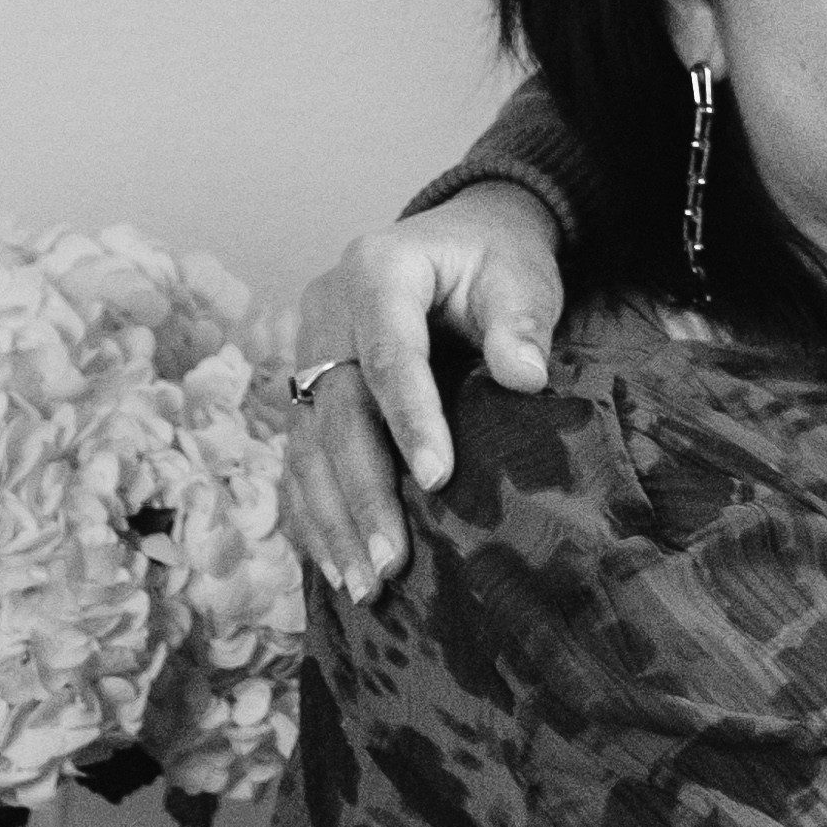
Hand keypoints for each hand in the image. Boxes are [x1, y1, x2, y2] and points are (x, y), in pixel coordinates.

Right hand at [277, 191, 567, 599]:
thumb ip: (521, 321)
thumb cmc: (494, 259)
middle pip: (336, 414)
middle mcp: (325, 312)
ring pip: (307, 448)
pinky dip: (317, 516)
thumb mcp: (520, 274)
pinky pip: (301, 461)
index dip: (410, 420)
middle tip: (392, 563)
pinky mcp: (307, 392)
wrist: (459, 240)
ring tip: (365, 587)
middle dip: (362, 494)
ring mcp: (307, 354)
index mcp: (375, 271)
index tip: (438, 480)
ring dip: (333, 522)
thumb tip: (525, 377)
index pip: (388, 355)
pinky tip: (338, 568)